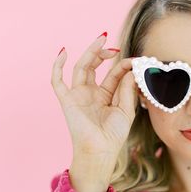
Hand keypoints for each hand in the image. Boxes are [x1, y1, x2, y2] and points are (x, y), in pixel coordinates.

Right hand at [51, 33, 137, 159]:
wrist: (100, 151)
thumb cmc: (113, 135)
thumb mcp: (126, 110)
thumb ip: (127, 89)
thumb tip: (130, 69)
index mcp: (105, 96)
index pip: (112, 74)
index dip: (121, 65)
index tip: (133, 60)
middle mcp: (90, 93)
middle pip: (94, 66)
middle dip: (103, 53)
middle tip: (114, 46)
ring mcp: (77, 95)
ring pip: (80, 68)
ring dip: (89, 53)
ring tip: (101, 40)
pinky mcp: (67, 99)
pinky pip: (57, 81)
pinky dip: (57, 66)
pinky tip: (64, 52)